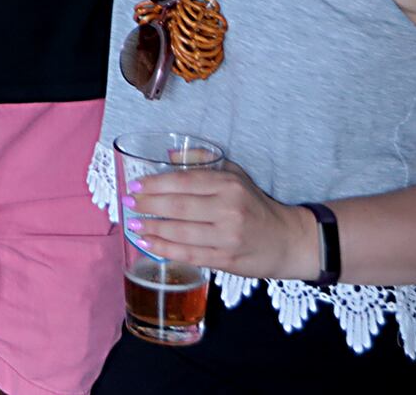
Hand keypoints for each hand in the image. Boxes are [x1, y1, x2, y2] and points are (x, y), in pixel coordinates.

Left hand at [125, 162, 319, 279]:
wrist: (288, 241)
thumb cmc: (255, 204)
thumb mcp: (235, 174)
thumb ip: (202, 161)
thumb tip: (169, 154)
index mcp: (228, 185)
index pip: (184, 182)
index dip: (156, 184)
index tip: (136, 186)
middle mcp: (228, 210)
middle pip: (178, 207)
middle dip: (148, 206)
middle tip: (127, 204)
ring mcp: (227, 237)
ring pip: (181, 233)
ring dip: (152, 229)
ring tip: (133, 224)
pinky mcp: (226, 260)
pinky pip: (189, 255)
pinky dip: (165, 250)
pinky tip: (149, 244)